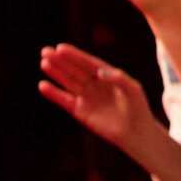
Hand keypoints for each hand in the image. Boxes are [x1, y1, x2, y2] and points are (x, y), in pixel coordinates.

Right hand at [37, 43, 161, 151]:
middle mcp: (95, 84)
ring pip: (68, 82)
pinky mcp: (80, 111)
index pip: (88, 63)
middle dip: (61, 60)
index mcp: (108, 76)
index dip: (75, 55)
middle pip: (75, 70)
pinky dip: (54, 93)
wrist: (135, 132)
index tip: (61, 48)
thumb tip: (99, 71)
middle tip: (45, 51)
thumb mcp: (132, 89)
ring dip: (56, 73)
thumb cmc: (138, 108)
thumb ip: (118, 79)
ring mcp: (87, 97)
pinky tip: (43, 85)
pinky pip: (65, 100)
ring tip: (44, 63)